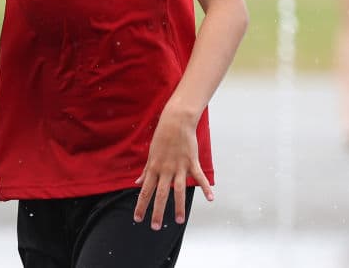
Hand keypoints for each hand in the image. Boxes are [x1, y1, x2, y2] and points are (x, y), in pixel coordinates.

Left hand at [133, 105, 212, 230]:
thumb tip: (138, 183)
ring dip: (178, 206)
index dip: (141, 205)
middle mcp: (165, 170)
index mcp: (153, 168)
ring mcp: (179, 167)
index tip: (137, 219)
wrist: (175, 121)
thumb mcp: (151, 155)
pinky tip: (210, 199)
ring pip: (178, 190)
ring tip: (178, 221)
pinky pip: (199, 177)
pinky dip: (205, 188)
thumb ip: (146, 171)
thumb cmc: (162, 138)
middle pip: (160, 194)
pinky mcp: (192, 162)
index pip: (145, 191)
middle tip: (155, 227)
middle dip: (157, 212)